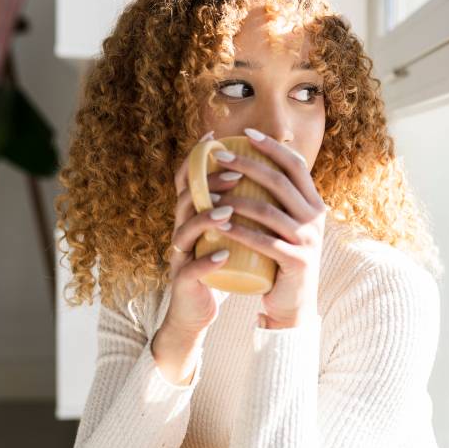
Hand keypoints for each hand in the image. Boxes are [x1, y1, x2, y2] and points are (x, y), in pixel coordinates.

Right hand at [162, 131, 241, 339]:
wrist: (199, 309)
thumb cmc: (219, 266)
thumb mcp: (226, 232)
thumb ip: (237, 208)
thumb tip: (268, 175)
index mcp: (191, 216)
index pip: (187, 181)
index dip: (196, 158)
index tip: (215, 138)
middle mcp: (181, 231)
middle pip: (185, 198)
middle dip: (208, 183)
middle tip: (236, 175)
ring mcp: (180, 256)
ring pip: (185, 230)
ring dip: (206, 218)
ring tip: (227, 210)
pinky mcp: (184, 282)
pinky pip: (192, 269)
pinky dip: (206, 261)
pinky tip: (222, 254)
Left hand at [212, 128, 326, 328]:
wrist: (293, 304)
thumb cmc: (280, 261)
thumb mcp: (285, 226)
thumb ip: (277, 202)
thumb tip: (250, 165)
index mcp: (314, 204)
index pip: (296, 165)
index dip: (272, 147)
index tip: (247, 134)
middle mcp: (315, 218)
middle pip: (279, 181)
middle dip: (247, 164)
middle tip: (219, 157)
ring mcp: (308, 240)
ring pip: (269, 210)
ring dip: (236, 199)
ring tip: (210, 192)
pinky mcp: (297, 262)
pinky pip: (265, 242)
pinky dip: (240, 232)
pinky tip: (219, 225)